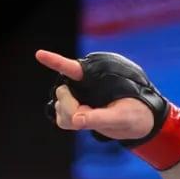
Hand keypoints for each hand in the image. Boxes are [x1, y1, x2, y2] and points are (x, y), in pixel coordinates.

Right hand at [35, 49, 153, 139]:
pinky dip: (69, 124)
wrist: (140, 123)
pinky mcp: (76, 112)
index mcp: (94, 77)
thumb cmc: (136, 113)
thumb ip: (100, 118)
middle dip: (70, 107)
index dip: (55, 61)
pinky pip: (62, 120)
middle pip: (62, 93)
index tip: (39, 54)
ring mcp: (78, 99)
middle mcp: (82, 85)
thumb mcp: (123, 117)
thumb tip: (76, 121)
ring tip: (93, 119)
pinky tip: (82, 124)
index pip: (71, 67)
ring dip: (71, 117)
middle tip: (86, 116)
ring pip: (60, 109)